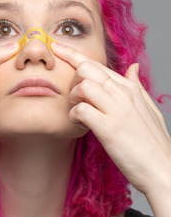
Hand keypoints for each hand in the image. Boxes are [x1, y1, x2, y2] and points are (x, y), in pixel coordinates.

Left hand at [52, 42, 170, 197]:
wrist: (162, 169)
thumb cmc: (153, 142)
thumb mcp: (148, 109)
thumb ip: (136, 86)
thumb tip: (133, 67)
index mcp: (130, 88)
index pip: (97, 64)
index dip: (72, 54)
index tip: (56, 47)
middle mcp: (123, 94)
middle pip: (86, 69)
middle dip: (71, 80)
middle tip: (73, 98)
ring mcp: (116, 110)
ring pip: (82, 86)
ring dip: (73, 99)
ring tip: (79, 113)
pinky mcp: (108, 128)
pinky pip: (80, 110)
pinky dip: (74, 117)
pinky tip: (81, 125)